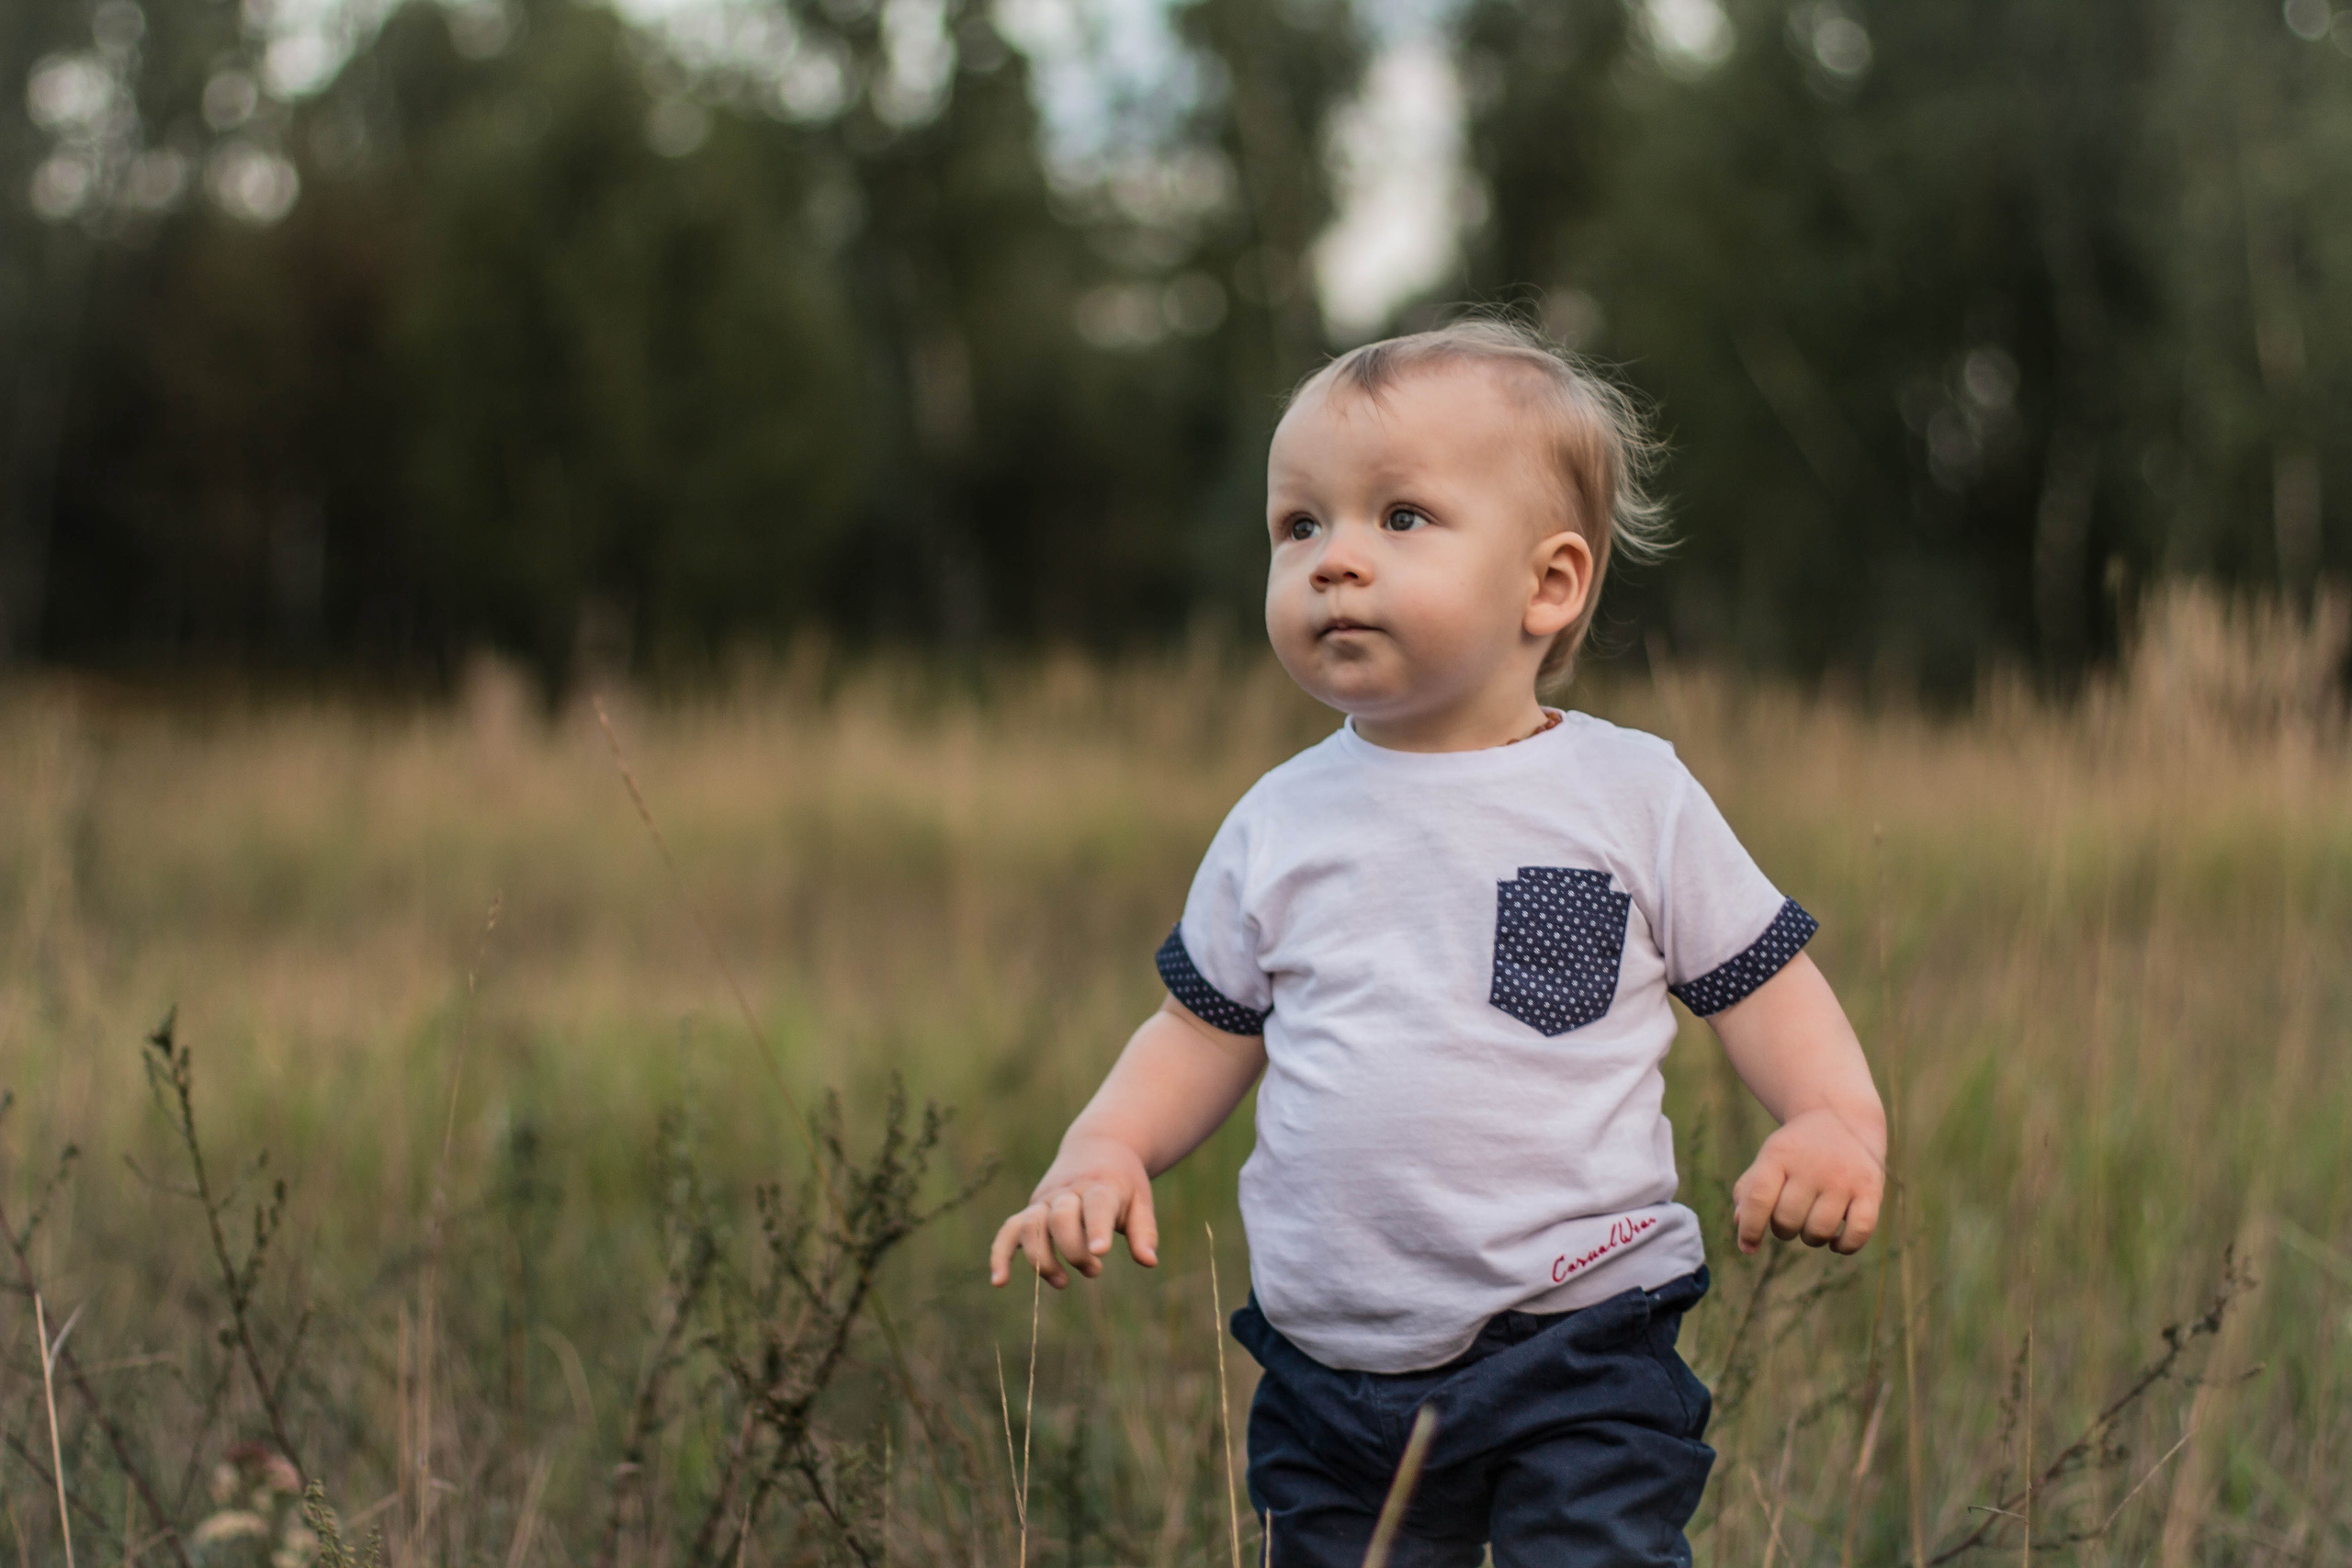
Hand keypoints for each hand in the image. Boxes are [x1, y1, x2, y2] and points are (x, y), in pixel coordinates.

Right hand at [988, 1135, 1159, 1288]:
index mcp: (1100, 1186)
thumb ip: (1143, 1232)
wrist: (1097, 1146)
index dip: (1096, 1228)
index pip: (1096, 1206)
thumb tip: (1149, 1262)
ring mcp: (1045, 1200)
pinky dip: (1001, 1254)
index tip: (1099, 1252)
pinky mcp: (1031, 1210)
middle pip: (1060, 1219)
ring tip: (1063, 1282)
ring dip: (1042, 1259)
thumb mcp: (1140, 1200)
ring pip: (1030, 1226)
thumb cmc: (1122, 1181)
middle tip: (1094, 1271)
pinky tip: (999, 1281)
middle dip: (1073, 1251)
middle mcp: (1068, 1191)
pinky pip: (1008, 1230)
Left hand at [1732, 1107, 1883, 1254]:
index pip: (1758, 1198)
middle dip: (1783, 1230)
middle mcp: (1812, 1165)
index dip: (1750, 1228)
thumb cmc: (1797, 1150)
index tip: (1748, 1247)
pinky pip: (1858, 1233)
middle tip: (1790, 1219)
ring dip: (1811, 1239)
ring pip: (1820, 1231)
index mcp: (1779, 1155)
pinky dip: (1844, 1246)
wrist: (1843, 1119)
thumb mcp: (1769, 1159)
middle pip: (1787, 1220)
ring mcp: (1843, 1178)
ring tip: (1812, 1226)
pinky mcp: (1871, 1190)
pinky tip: (1836, 1241)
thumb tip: (1740, 1224)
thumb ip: (1749, 1191)